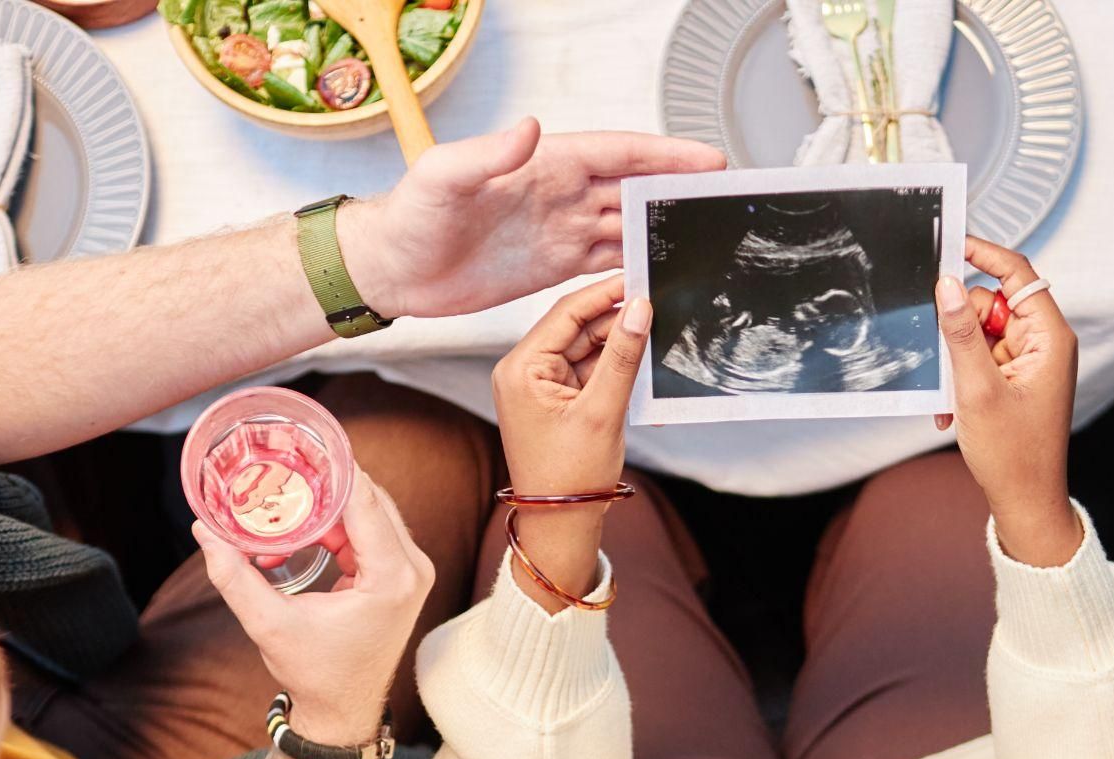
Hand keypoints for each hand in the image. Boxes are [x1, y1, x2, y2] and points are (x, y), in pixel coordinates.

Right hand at [195, 474, 434, 745]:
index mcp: (391, 577)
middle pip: (368, 499)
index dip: (332, 467)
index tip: (300, 442)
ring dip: (329, 501)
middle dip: (325, 480)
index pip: (363, 501)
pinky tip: (300, 521)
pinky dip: (336, 522)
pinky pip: (369, 529)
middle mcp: (411, 568)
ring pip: (369, 511)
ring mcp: (410, 570)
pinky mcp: (399, 574)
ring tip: (285, 487)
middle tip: (283, 460)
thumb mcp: (268, 624)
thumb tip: (204, 529)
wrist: (343, 711)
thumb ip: (235, 576)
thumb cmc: (316, 674)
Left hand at [345, 120, 723, 319]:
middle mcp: (558, 194)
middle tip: (721, 202)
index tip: (704, 161)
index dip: (664, 157)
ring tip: (705, 240)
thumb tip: (530, 130)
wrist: (392, 269)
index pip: (617, 155)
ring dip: (661, 231)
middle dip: (677, 192)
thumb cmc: (408, 218)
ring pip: (624, 225)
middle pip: (632, 188)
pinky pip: (604, 262)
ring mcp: (557, 230)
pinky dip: (634, 266)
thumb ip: (488, 153)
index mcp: (544, 165)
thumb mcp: (445, 177)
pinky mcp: (550, 266)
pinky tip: (659, 273)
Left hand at [490, 274, 651, 608]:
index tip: (640, 277)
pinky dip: (612, 368)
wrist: (560, 525)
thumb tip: (639, 309)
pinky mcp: (554, 400)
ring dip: (618, 345)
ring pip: (585, 348)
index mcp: (521, 368)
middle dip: (616, 320)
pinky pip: (587, 370)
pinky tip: (640, 365)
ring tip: (655, 337)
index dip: (605, 293)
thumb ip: (622, 356)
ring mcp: (538, 385)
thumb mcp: (602, 411)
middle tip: (657, 306)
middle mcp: (523, 371)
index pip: (566, 313)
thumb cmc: (571, 477)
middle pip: (576, 327)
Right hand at [933, 237, 1081, 566]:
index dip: (984, 255)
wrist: (1025, 501)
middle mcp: (1044, 343)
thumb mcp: (977, 391)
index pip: (1018, 274)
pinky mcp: (1016, 378)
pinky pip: (980, 359)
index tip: (951, 244)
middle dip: (962, 326)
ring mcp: (1030, 361)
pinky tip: (954, 406)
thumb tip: (949, 286)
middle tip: (947, 358)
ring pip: (981, 333)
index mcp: (1050, 338)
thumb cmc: (1015, 456)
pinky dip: (962, 377)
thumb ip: (961, 334)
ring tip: (952, 396)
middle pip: (993, 303)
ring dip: (958, 359)